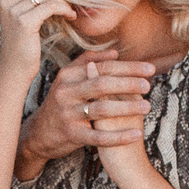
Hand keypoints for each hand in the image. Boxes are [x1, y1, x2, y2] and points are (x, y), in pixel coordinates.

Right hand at [0, 0, 75, 73]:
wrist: (15, 70)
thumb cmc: (22, 44)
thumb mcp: (21, 17)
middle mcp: (6, 0)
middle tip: (68, 2)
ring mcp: (14, 10)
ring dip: (63, 1)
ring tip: (69, 11)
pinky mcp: (25, 22)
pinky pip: (51, 5)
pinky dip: (64, 9)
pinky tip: (70, 16)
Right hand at [16, 48, 156, 176]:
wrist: (38, 133)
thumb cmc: (60, 103)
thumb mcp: (67, 79)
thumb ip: (88, 62)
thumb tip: (114, 53)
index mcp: (69, 75)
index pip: (102, 68)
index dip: (127, 67)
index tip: (149, 69)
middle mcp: (66, 92)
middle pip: (102, 84)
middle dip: (128, 83)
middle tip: (148, 86)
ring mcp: (68, 114)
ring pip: (101, 109)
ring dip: (127, 107)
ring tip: (146, 106)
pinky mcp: (71, 134)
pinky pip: (99, 136)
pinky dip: (119, 136)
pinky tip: (136, 134)